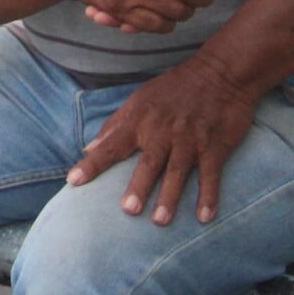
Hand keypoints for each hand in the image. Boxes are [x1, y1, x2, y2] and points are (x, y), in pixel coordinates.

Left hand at [69, 55, 259, 224]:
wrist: (220, 73)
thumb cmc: (174, 88)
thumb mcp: (139, 99)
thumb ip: (114, 125)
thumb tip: (89, 148)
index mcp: (140, 120)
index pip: (111, 145)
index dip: (92, 164)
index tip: (73, 181)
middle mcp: (164, 131)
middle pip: (149, 162)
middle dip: (139, 186)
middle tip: (128, 210)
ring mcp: (190, 140)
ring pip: (178, 171)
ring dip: (170, 196)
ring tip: (160, 221)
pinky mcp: (215, 147)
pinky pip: (211, 175)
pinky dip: (209, 196)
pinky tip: (204, 217)